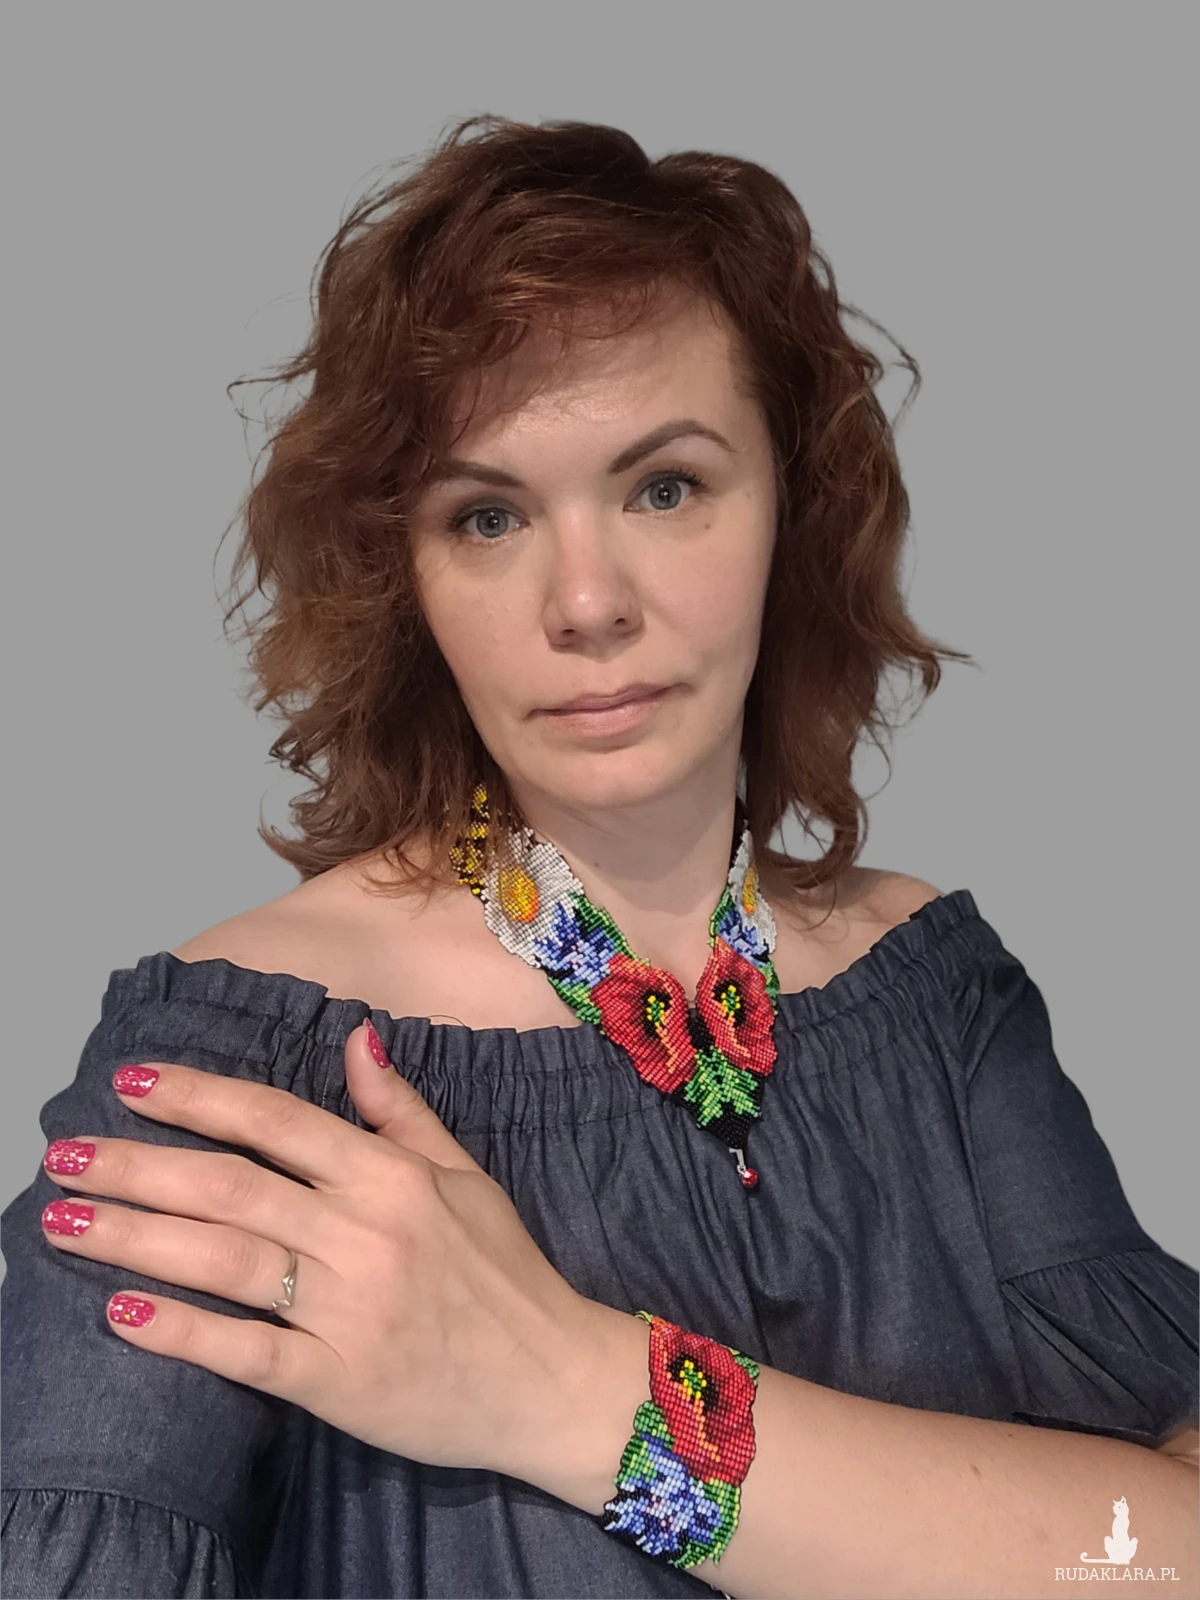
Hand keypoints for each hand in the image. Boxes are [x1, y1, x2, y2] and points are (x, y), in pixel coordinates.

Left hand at [39, 1022, 616, 1483]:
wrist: (550, 1377)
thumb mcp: (465, 1176)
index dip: (200, 1098)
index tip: (132, 1081)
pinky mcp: (338, 1380)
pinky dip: (184, 1331)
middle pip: (231, 1187)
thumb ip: (400, 1111)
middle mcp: (363, 1232)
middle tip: (64, 1155)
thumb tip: (356, 1038)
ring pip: (225, 1260)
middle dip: (138, 1167)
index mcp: (390, 1176)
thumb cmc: (505, 1272)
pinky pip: (248, 1351)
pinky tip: (124, 1312)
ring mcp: (348, 1307)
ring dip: (135, 1238)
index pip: (276, 1120)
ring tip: (61, 1221)